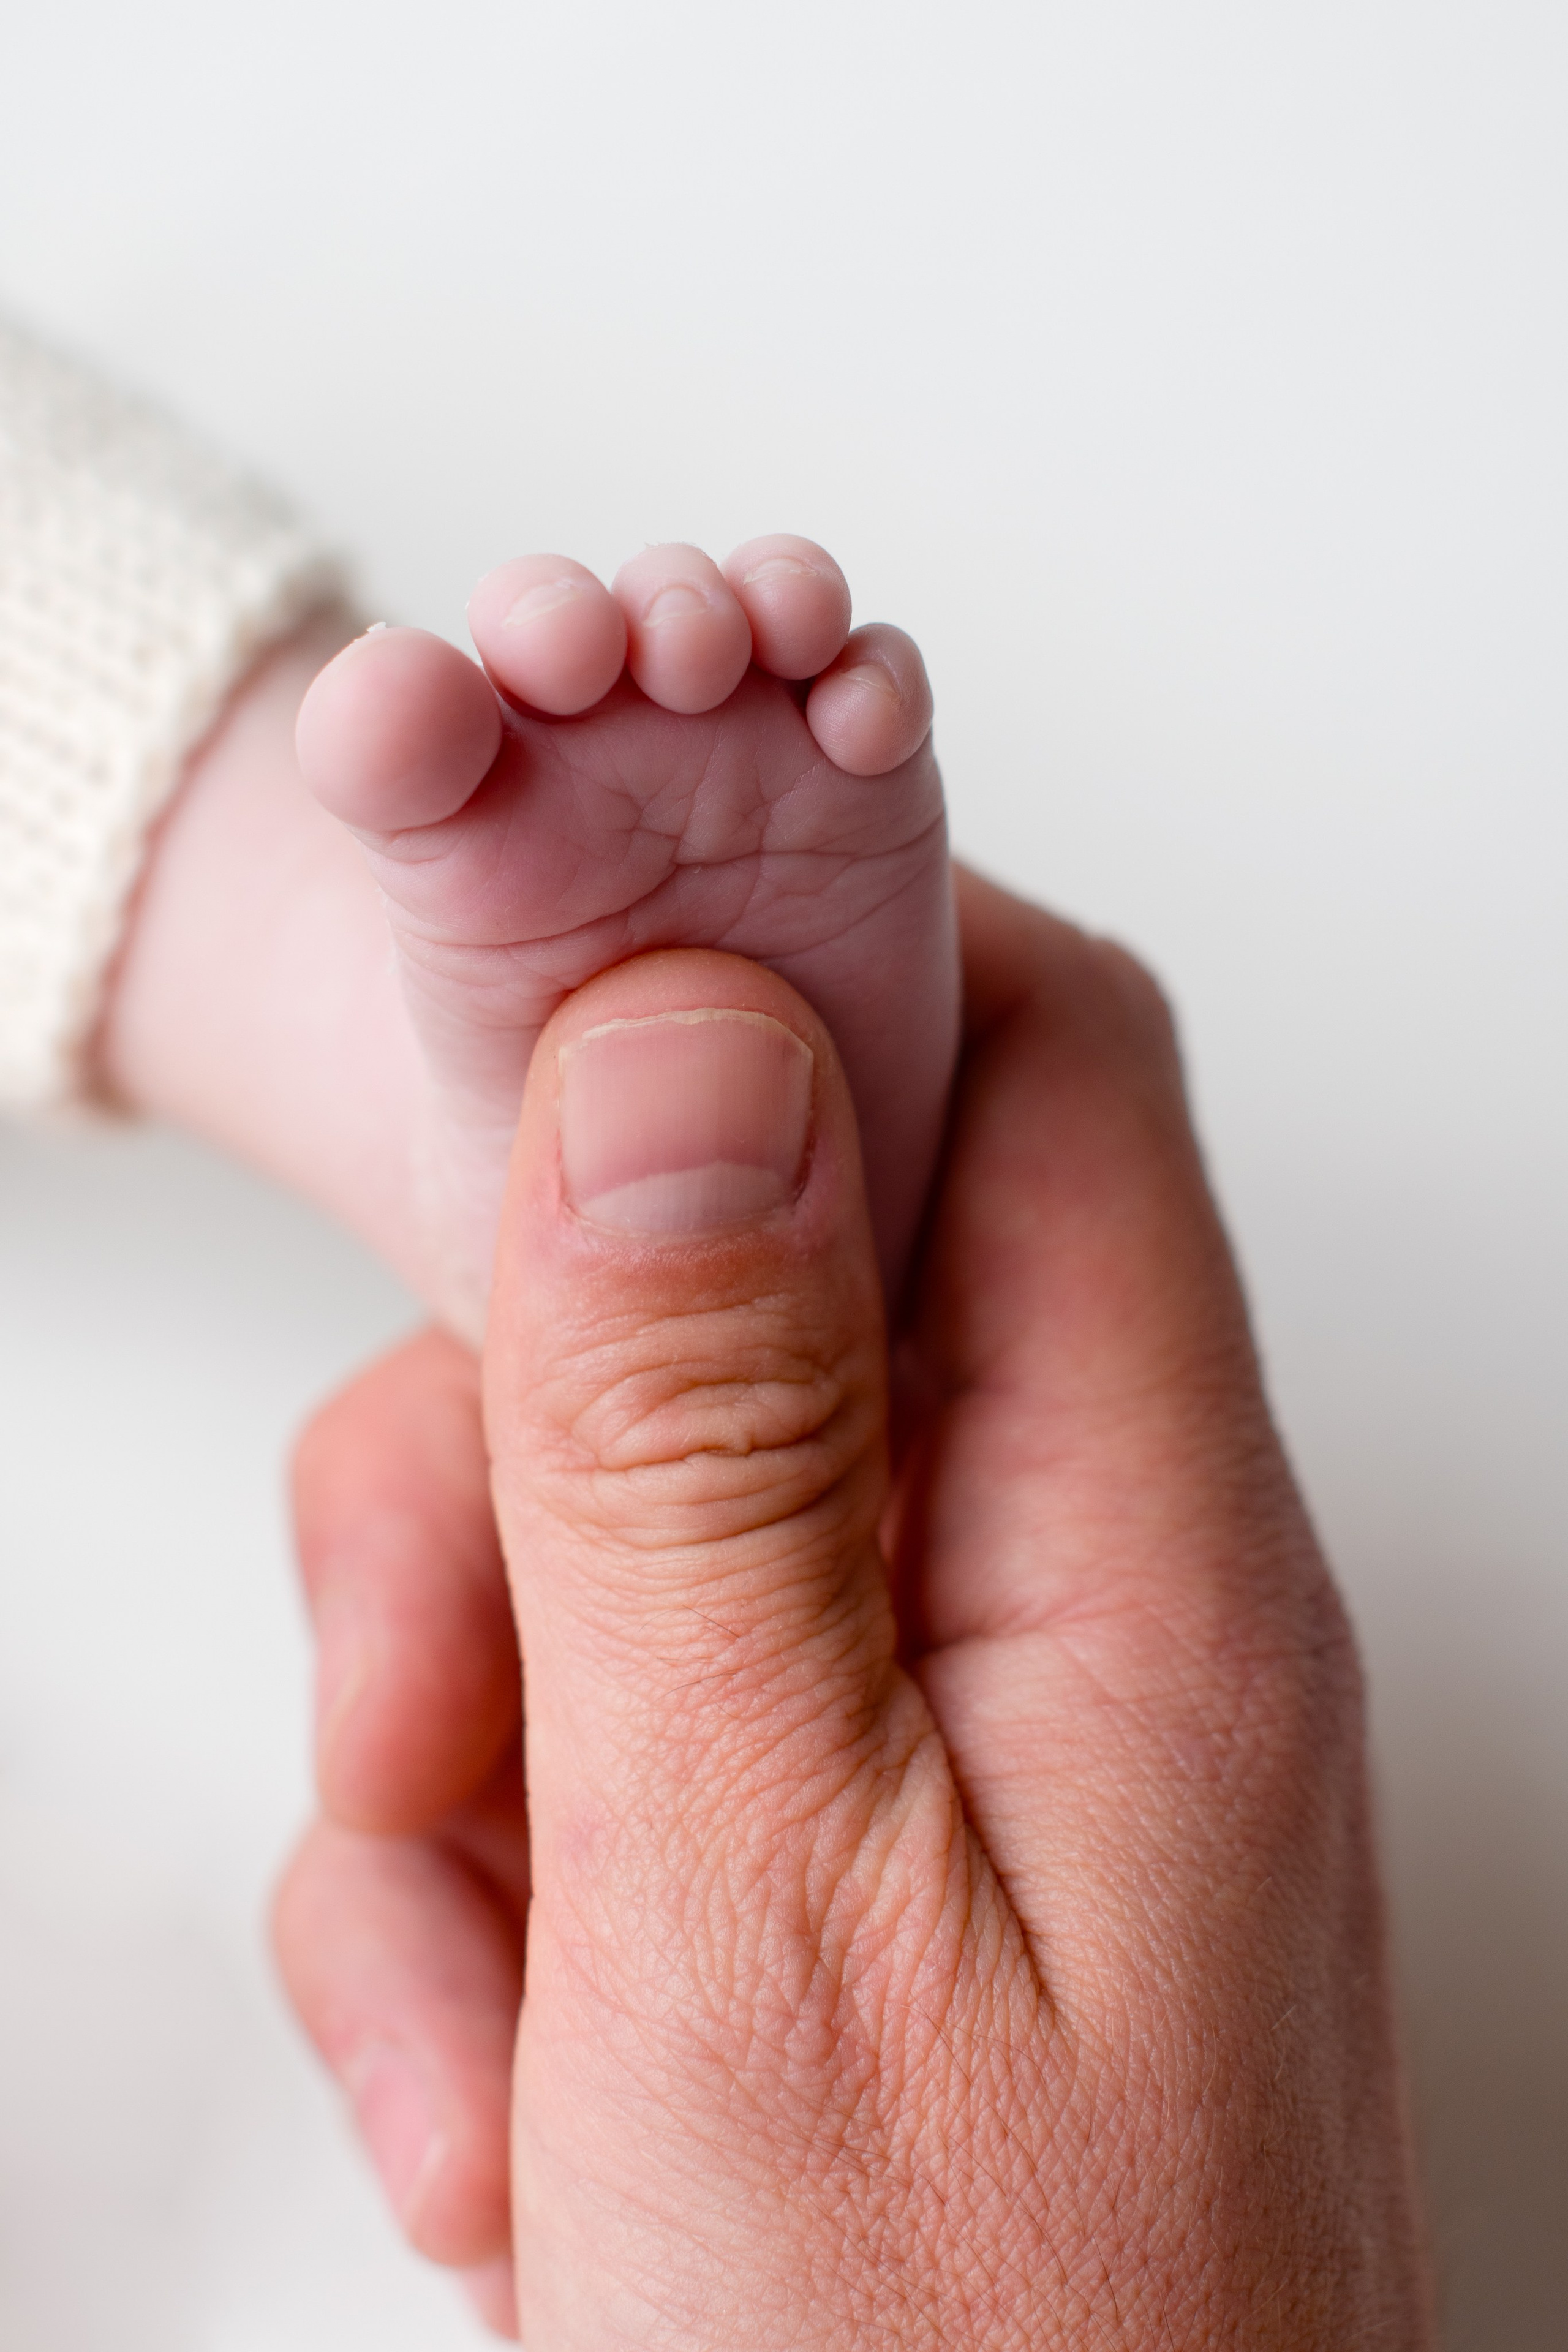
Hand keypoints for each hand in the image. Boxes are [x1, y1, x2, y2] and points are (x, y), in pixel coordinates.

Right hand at [278, 873, 1433, 2344]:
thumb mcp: (752, 1896)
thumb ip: (702, 1457)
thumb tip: (677, 1061)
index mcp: (1141, 1555)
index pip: (1039, 1070)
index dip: (824, 959)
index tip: (575, 988)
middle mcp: (1072, 1609)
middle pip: (778, 1298)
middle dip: (525, 1463)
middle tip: (435, 1711)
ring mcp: (951, 1741)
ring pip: (642, 1523)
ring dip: (474, 1724)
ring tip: (486, 2025)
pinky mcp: (841, 1864)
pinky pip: (618, 1728)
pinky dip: (501, 1882)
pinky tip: (513, 2103)